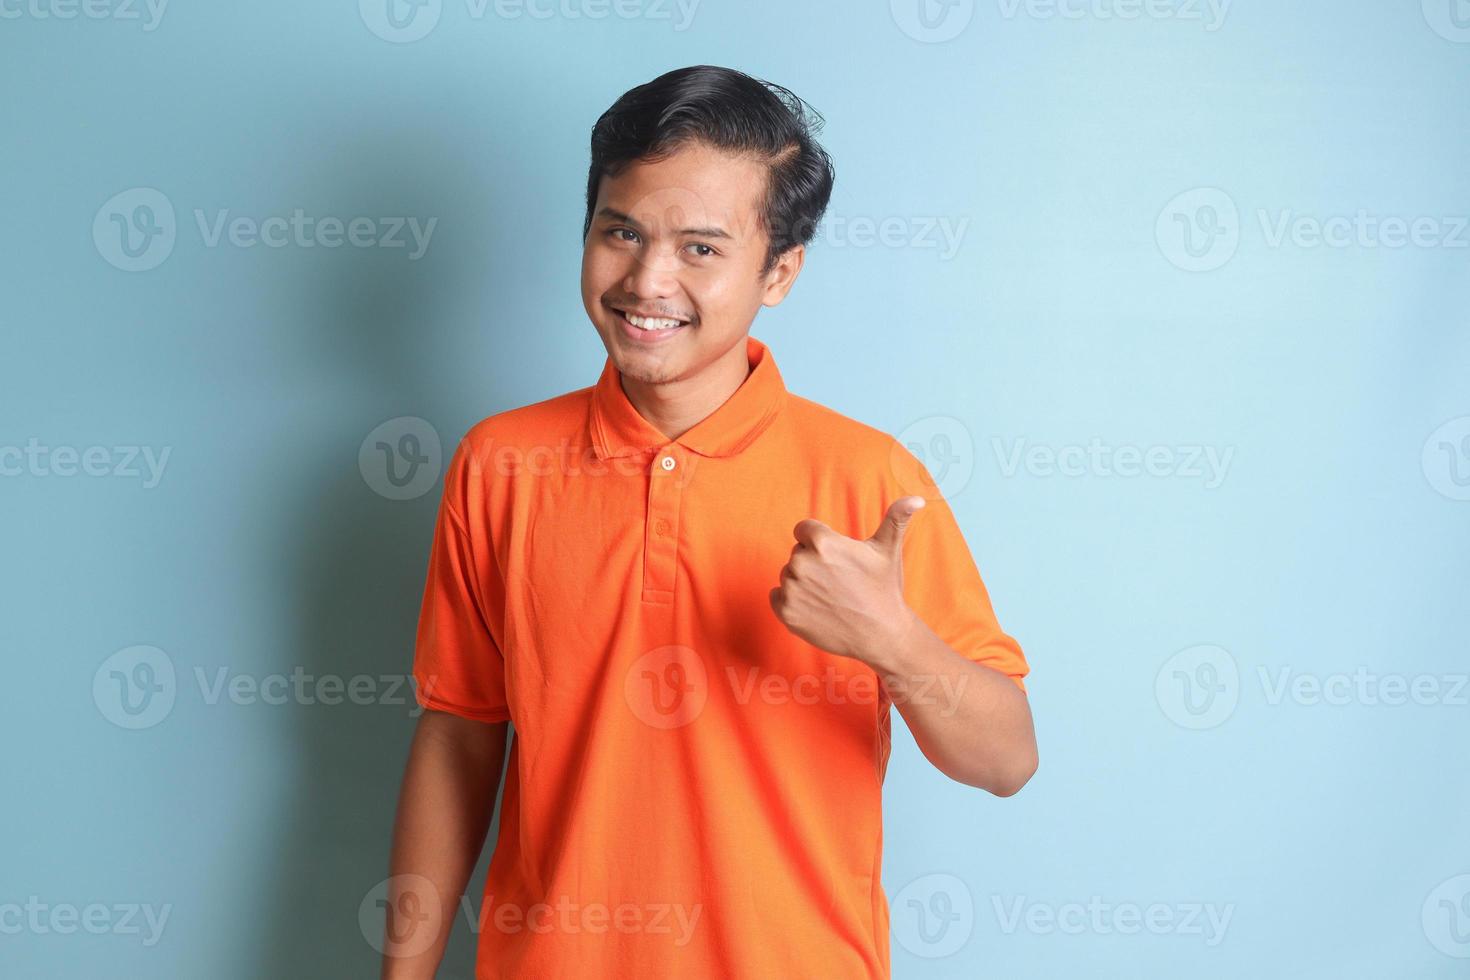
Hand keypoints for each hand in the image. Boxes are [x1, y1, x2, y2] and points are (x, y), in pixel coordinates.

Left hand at [768, 496, 925, 663]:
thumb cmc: (884, 589)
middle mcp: (802, 563)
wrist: (882, 635)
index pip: (804, 530)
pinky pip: (777, 596)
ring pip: (788, 575)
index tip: (838, 560)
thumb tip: (918, 499)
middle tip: (839, 581)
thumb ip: (897, 517)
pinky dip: (792, 602)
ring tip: (831, 596)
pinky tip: (817, 608)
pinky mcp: (786, 612)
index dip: (821, 543)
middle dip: (813, 564)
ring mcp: (792, 589)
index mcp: (823, 542)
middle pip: (797, 553)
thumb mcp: (889, 549)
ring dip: (804, 583)